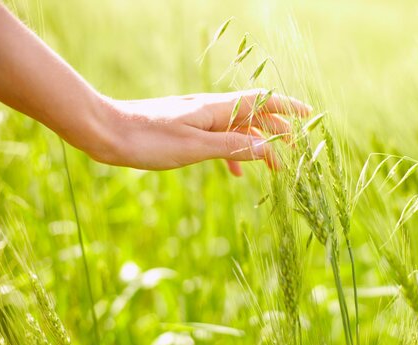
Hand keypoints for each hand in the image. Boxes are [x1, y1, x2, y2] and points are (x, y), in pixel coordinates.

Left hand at [96, 89, 311, 175]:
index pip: (261, 101)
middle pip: (253, 115)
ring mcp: (198, 119)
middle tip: (294, 152)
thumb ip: (233, 146)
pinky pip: (218, 139)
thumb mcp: (195, 147)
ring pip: (237, 129)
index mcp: (217, 109)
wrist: (108, 132)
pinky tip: (234, 171)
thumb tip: (268, 148)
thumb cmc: (148, 139)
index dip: (287, 108)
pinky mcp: (185, 130)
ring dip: (256, 144)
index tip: (309, 116)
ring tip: (270, 165)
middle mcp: (210, 110)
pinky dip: (232, 152)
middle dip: (276, 132)